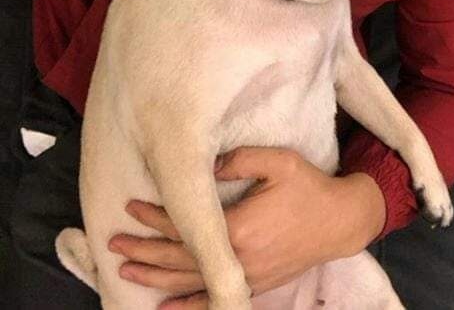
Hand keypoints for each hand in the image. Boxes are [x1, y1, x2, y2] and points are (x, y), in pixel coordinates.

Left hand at [107, 146, 385, 307]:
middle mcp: (237, 258)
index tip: (131, 206)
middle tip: (113, 242)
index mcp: (239, 227)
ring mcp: (245, 276)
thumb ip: (239, 160)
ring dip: (155, 276)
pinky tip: (163, 307)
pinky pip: (213, 299)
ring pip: (190, 282)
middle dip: (144, 249)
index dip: (155, 217)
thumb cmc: (309, 187)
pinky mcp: (254, 285)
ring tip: (125, 269)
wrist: (340, 222)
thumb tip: (205, 165)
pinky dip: (185, 307)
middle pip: (179, 258)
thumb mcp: (279, 161)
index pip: (185, 224)